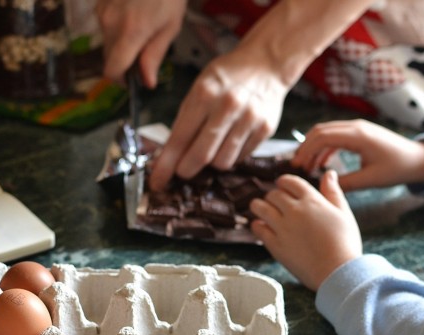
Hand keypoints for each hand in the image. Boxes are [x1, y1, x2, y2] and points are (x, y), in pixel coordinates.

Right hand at [95, 0, 186, 88]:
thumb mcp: (171, 26)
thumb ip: (155, 55)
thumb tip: (147, 81)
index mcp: (131, 32)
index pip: (112, 70)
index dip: (120, 80)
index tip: (131, 80)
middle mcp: (111, 24)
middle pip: (109, 57)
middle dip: (124, 61)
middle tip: (144, 51)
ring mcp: (102, 11)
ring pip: (107, 41)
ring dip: (121, 43)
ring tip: (142, 26)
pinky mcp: (100, 4)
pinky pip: (106, 25)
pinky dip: (117, 27)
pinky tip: (133, 14)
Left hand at [148, 47, 287, 190]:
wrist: (266, 63)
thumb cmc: (226, 77)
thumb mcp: (199, 87)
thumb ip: (185, 120)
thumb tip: (168, 156)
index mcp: (205, 94)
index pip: (180, 138)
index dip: (166, 165)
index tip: (157, 182)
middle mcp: (228, 107)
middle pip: (201, 156)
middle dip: (186, 170)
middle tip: (182, 171)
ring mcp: (249, 119)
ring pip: (222, 162)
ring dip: (211, 163)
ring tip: (211, 148)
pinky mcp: (265, 129)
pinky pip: (240, 158)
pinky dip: (230, 156)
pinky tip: (229, 141)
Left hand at [250, 170, 361, 290]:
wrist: (337, 272)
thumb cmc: (345, 244)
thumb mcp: (343, 214)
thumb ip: (333, 192)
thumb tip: (329, 173)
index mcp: (312, 201)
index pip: (290, 181)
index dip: (284, 182)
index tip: (282, 186)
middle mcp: (294, 211)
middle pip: (273, 194)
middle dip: (273, 196)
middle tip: (275, 202)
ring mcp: (282, 227)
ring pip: (259, 207)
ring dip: (259, 206)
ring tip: (261, 210)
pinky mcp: (275, 244)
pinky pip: (257, 228)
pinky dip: (257, 225)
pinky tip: (262, 226)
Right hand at [290, 120, 423, 191]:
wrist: (418, 158)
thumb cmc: (397, 169)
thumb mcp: (370, 180)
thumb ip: (346, 183)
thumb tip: (323, 186)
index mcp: (358, 136)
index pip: (322, 137)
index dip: (306, 150)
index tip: (297, 166)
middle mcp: (356, 127)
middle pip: (320, 130)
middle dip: (305, 147)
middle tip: (296, 166)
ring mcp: (358, 128)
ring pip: (326, 131)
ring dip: (314, 146)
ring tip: (306, 166)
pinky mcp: (360, 132)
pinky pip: (336, 136)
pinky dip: (325, 147)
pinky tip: (321, 163)